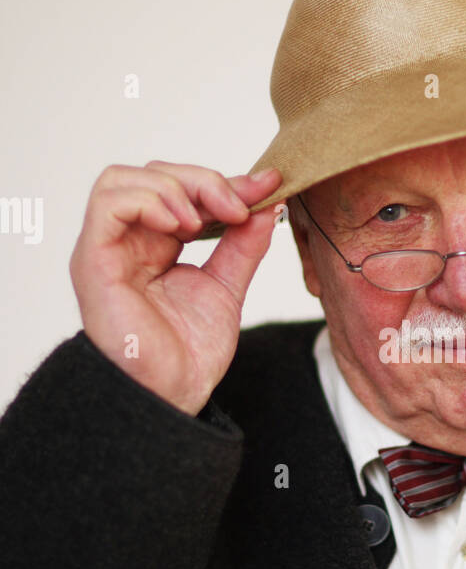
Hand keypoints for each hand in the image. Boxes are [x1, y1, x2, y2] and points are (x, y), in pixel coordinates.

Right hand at [70, 162, 281, 414]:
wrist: (171, 394)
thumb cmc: (188, 353)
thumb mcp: (227, 287)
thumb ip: (244, 246)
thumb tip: (266, 205)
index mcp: (155, 244)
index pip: (182, 188)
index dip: (223, 182)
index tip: (267, 185)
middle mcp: (127, 241)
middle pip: (154, 174)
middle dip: (204, 181)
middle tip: (239, 206)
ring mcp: (107, 248)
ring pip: (124, 179)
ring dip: (175, 187)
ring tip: (205, 222)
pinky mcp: (93, 259)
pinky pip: (108, 204)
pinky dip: (149, 201)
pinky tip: (181, 226)